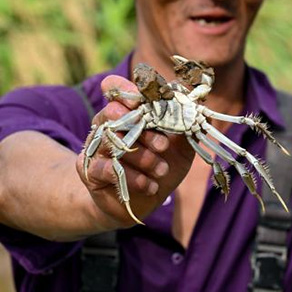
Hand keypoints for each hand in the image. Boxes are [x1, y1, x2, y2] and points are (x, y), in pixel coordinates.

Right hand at [76, 74, 195, 226]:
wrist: (144, 202)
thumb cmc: (161, 167)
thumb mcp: (181, 148)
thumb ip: (188, 127)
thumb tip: (202, 106)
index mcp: (128, 112)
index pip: (115, 88)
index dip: (125, 89)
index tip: (142, 101)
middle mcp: (107, 125)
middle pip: (113, 113)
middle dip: (143, 129)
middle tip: (164, 145)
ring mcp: (97, 147)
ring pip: (112, 142)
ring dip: (142, 157)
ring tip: (161, 170)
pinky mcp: (90, 171)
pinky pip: (105, 168)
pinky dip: (132, 178)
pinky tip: (149, 185)